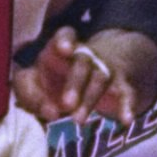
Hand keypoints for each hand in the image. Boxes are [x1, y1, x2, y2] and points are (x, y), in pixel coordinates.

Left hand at [17, 25, 156, 125]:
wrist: (96, 73)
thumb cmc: (56, 78)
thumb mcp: (35, 82)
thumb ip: (29, 94)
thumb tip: (47, 111)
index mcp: (62, 49)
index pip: (66, 35)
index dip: (66, 40)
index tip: (64, 49)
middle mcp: (85, 56)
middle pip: (82, 63)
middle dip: (75, 83)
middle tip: (65, 105)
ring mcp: (104, 69)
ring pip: (101, 79)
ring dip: (90, 99)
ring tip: (77, 120)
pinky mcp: (121, 86)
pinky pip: (126, 94)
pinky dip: (127, 106)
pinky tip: (125, 120)